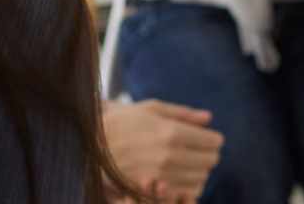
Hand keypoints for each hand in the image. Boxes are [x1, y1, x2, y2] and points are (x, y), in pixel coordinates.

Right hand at [102, 98, 224, 202]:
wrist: (90, 145)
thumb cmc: (122, 122)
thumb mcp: (152, 109)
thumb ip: (183, 114)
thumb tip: (209, 118)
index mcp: (172, 132)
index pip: (213, 143)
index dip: (213, 140)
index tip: (207, 139)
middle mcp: (169, 156)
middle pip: (209, 162)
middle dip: (207, 156)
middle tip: (197, 151)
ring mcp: (160, 176)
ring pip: (199, 181)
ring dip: (198, 173)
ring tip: (187, 164)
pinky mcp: (150, 191)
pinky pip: (183, 194)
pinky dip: (186, 188)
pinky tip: (178, 178)